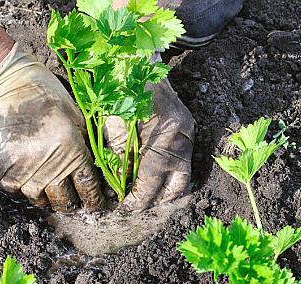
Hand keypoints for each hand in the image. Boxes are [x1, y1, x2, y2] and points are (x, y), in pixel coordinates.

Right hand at [0, 44, 104, 211]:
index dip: (94, 199)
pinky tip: (27, 178)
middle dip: (70, 203)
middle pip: (64, 200)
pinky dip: (22, 188)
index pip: (88, 186)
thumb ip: (86, 144)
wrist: (6, 84)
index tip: (95, 204)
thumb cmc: (45, 95)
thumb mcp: (76, 116)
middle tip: (71, 201)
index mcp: (72, 150)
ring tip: (48, 191)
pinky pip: (15, 190)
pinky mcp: (3, 170)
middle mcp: (49, 165)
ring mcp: (24, 170)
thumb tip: (98, 169)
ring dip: (46, 197)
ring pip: (39, 199)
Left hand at [105, 79, 194, 210]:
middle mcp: (182, 137)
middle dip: (155, 202)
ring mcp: (188, 133)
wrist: (136, 59)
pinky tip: (149, 177)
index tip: (122, 207)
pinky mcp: (187, 129)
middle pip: (177, 187)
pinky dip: (165, 173)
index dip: (136, 199)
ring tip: (142, 196)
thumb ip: (118, 160)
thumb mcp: (113, 127)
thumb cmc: (120, 90)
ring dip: (162, 191)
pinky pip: (180, 161)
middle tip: (134, 206)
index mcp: (163, 135)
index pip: (151, 181)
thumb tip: (115, 191)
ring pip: (182, 177)